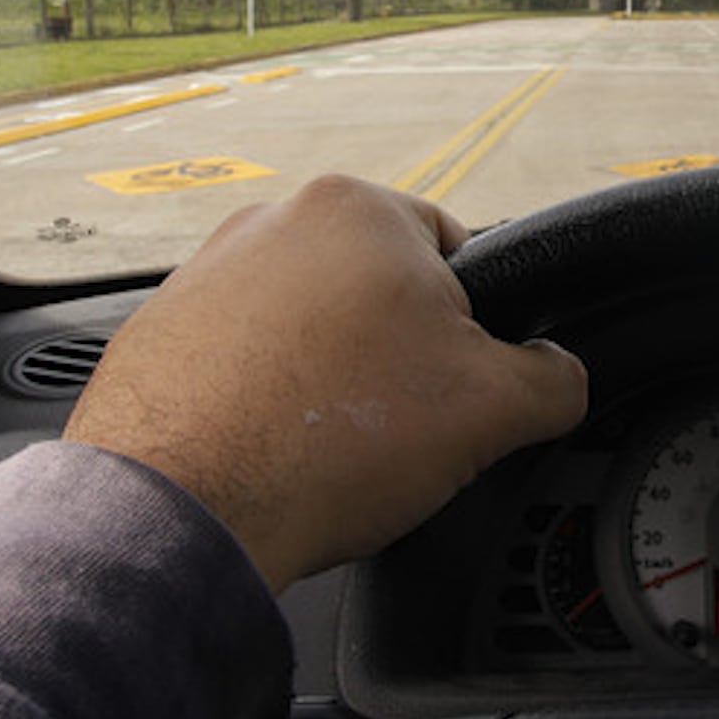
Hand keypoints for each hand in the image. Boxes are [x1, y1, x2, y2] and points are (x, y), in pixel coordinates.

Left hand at [63, 175, 587, 591]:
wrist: (183, 510)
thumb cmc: (326, 440)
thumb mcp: (494, 409)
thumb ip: (556, 379)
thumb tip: (562, 378)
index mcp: (360, 207)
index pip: (459, 259)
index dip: (473, 338)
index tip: (455, 392)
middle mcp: (272, 221)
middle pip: (378, 295)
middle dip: (393, 359)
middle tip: (396, 429)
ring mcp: (203, 274)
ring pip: (309, 331)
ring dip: (328, 382)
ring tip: (328, 449)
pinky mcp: (156, 333)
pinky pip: (242, 365)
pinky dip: (263, 403)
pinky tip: (272, 453)